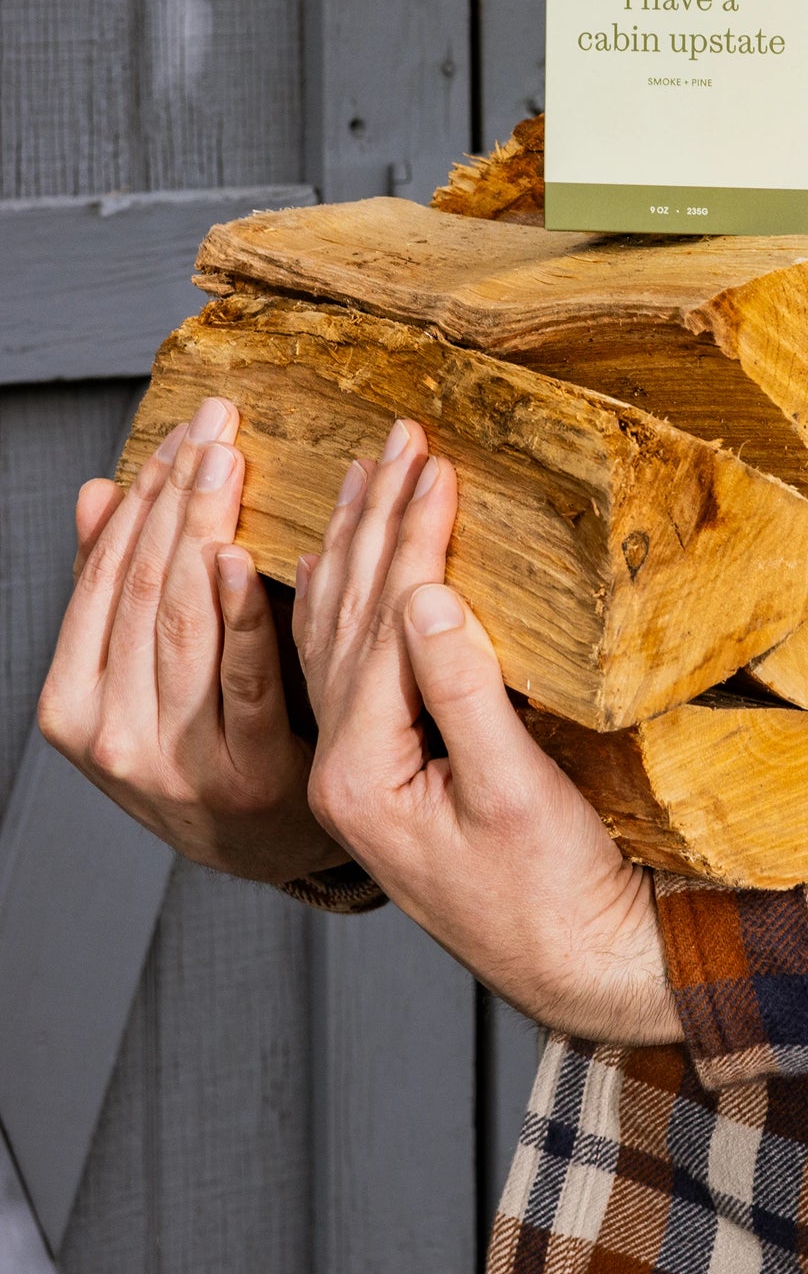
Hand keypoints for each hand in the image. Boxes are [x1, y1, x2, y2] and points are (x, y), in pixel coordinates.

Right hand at [39, 398, 346, 883]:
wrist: (267, 848)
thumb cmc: (209, 744)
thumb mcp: (145, 676)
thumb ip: (118, 591)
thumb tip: (98, 494)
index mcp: (73, 705)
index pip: (105, 578)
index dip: (142, 500)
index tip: (179, 433)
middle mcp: (111, 735)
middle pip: (144, 589)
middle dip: (178, 497)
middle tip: (214, 425)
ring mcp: (175, 760)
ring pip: (184, 622)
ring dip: (207, 530)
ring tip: (228, 462)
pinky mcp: (246, 777)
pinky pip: (244, 681)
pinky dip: (243, 615)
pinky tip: (248, 557)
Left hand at [296, 419, 681, 1046]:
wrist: (576, 965)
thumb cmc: (557, 893)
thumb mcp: (519, 795)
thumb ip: (463, 693)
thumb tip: (427, 594)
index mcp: (358, 774)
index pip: (377, 623)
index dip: (409, 536)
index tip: (434, 462)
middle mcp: (341, 769)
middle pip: (345, 617)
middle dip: (374, 520)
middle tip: (402, 438)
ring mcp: (359, 770)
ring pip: (341, 635)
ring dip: (360, 547)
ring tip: (375, 471)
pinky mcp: (388, 768)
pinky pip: (357, 663)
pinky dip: (363, 597)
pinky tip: (364, 557)